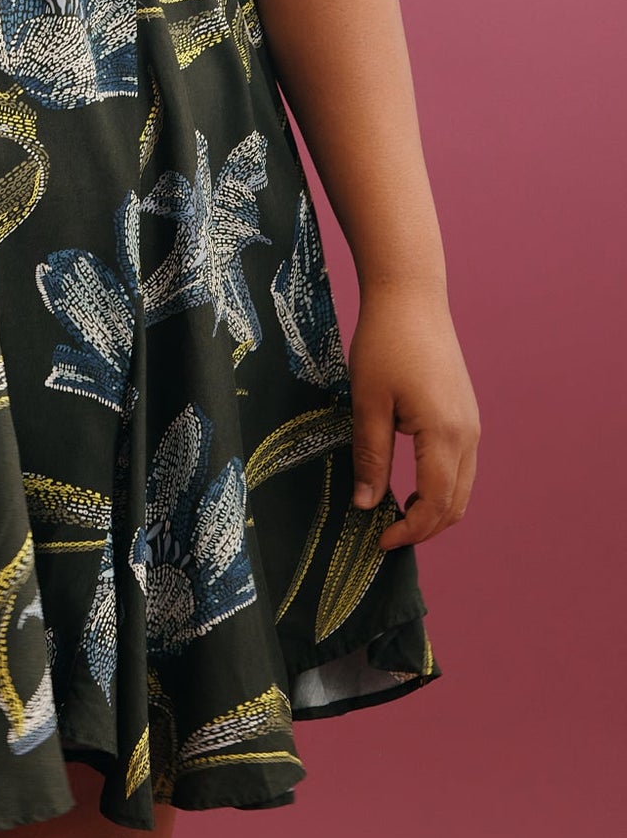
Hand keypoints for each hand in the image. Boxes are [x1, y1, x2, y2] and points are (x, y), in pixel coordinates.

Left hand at [347, 279, 478, 550]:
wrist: (411, 297)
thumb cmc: (384, 344)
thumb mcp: (368, 402)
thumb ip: (370, 456)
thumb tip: (366, 505)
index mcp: (444, 435)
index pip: (434, 504)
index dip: (409, 530)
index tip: (378, 540)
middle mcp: (468, 435)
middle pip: (455, 503)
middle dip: (424, 527)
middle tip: (385, 535)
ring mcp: (471, 423)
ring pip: (462, 487)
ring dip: (434, 509)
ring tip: (395, 515)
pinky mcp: (465, 413)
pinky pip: (461, 465)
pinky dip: (441, 486)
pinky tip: (410, 484)